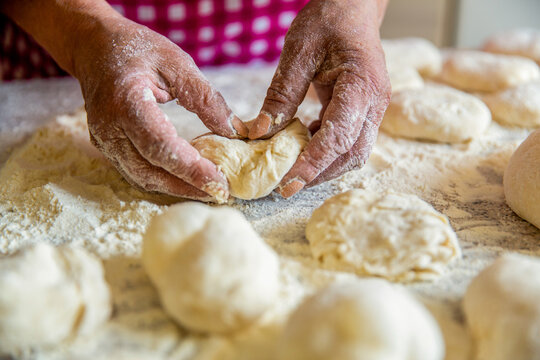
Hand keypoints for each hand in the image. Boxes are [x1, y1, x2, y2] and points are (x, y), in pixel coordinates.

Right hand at [73, 16, 246, 202]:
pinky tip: (187, 181)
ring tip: (209, 191)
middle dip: (188, 187)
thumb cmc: (137, 48)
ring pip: (142, 178)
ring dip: (177, 189)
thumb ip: (205, 97)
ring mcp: (104, 141)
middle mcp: (109, 127)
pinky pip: (136, 172)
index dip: (191, 169)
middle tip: (222, 194)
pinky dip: (163, 181)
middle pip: (150, 171)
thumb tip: (234, 131)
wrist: (94, 46)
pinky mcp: (107, 147)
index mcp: (125, 101)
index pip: (160, 146)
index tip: (221, 183)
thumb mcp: (176, 62)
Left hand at [248, 0, 390, 197]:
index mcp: (361, 85)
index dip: (313, 164)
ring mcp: (374, 108)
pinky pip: (349, 140)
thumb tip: (260, 133)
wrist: (352, 8)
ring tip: (291, 171)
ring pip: (353, 152)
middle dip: (320, 175)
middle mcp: (375, 102)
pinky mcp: (364, 110)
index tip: (287, 185)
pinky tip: (303, 144)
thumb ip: (281, 94)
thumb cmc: (328, 21)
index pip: (339, 136)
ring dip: (324, 166)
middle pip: (352, 154)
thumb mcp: (298, 52)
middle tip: (285, 187)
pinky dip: (326, 150)